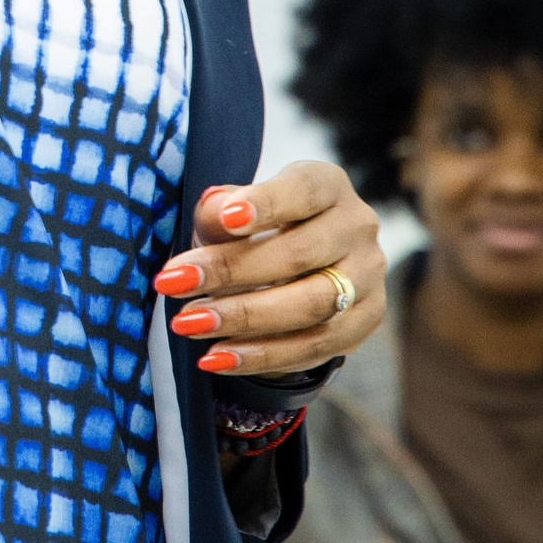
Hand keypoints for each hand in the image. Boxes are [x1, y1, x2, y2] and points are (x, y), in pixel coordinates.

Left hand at [155, 161, 386, 377]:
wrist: (292, 267)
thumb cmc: (254, 229)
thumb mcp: (232, 210)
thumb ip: (220, 210)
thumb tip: (217, 214)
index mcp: (328, 185)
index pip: (303, 189)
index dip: (268, 203)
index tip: (227, 218)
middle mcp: (358, 227)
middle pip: (301, 253)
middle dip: (232, 271)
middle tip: (174, 283)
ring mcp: (368, 277)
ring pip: (312, 305)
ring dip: (245, 318)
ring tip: (189, 324)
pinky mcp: (364, 322)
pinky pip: (316, 347)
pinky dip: (264, 355)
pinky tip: (218, 358)